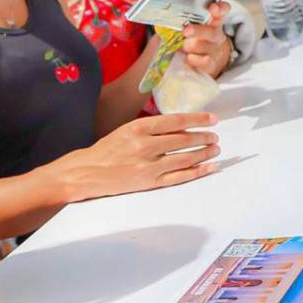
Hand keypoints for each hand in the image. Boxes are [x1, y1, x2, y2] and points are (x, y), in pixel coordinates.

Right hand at [50, 112, 219, 201]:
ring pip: (185, 158)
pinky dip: (197, 171)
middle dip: (204, 137)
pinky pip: (180, 176)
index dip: (198, 120)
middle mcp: (145, 145)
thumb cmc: (107, 150)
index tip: (212, 119)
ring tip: (215, 149)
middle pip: (184, 140)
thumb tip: (182, 128)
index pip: (176, 121)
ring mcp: (148, 166)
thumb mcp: (126, 130)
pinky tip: (209, 166)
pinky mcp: (150, 182)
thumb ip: (151, 129)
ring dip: (204, 153)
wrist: (87, 172)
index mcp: (138, 128)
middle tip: (215, 136)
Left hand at [181, 1, 232, 76]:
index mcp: (212, 22)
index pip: (221, 12)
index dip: (219, 9)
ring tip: (181, 46)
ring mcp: (214, 50)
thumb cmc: (193, 40)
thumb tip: (163, 19)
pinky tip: (187, 57)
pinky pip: (204, 61)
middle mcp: (216, 35)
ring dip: (188, 46)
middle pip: (211, 31)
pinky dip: (193, 59)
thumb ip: (179, 21)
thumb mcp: (189, 27)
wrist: (205, 61)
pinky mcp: (211, 65)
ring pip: (202, 46)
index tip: (213, 8)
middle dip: (197, 30)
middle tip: (186, 30)